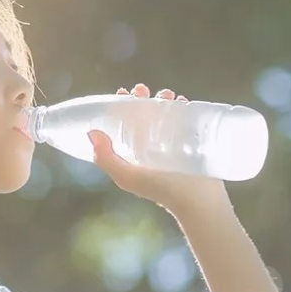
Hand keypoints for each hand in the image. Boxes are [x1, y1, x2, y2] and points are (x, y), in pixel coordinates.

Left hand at [88, 83, 230, 213]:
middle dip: (142, 98)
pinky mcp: (193, 141)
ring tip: (166, 94)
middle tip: (142, 89)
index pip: (124, 122)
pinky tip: (182, 100)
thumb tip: (92, 132)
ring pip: (166, 113)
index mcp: (134, 150)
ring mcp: (173, 142)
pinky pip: (187, 118)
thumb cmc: (160, 191)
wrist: (198, 202)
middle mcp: (152, 145)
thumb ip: (106, 159)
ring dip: (164, 99)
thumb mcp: (127, 176)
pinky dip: (183, 106)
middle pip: (144, 114)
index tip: (122, 93)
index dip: (121, 106)